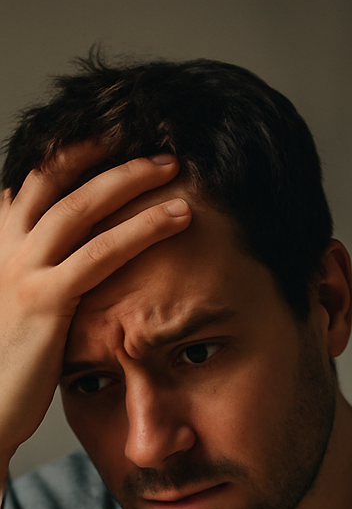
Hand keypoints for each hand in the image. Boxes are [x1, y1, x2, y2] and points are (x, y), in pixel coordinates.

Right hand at [0, 143, 190, 470]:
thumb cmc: (13, 370)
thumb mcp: (31, 315)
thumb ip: (53, 283)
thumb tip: (84, 272)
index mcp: (3, 249)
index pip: (35, 183)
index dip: (72, 155)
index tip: (115, 138)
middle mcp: (7, 250)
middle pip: (56, 179)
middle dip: (106, 154)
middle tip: (154, 143)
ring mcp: (22, 271)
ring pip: (80, 206)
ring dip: (130, 180)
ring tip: (174, 166)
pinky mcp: (45, 300)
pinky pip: (100, 253)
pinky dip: (143, 229)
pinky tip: (178, 217)